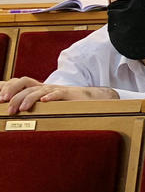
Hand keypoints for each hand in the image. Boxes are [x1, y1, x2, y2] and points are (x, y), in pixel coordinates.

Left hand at [0, 78, 117, 114]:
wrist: (89, 99)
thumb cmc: (65, 103)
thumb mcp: (45, 103)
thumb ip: (32, 103)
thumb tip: (14, 110)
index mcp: (38, 88)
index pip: (20, 82)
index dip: (8, 87)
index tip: (0, 99)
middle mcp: (45, 86)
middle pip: (25, 84)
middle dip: (14, 94)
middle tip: (7, 105)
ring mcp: (56, 89)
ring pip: (38, 90)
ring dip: (28, 99)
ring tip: (22, 109)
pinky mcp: (68, 94)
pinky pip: (58, 93)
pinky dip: (51, 97)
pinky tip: (45, 102)